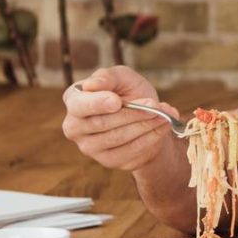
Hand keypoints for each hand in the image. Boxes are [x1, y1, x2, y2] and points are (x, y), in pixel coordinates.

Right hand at [61, 65, 180, 170]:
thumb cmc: (129, 92)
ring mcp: (89, 147)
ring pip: (118, 137)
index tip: (117, 102)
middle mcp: (74, 126)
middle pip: (102, 123)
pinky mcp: (108, 160)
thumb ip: (107, 77)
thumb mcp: (122, 77)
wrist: (147, 117)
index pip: (79, 105)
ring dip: (145, 125)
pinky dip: (150, 137)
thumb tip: (90, 85)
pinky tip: (162, 126)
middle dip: (132, 113)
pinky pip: (130, 151)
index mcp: (74, 100)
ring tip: (164, 114)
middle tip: (155, 106)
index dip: (97, 103)